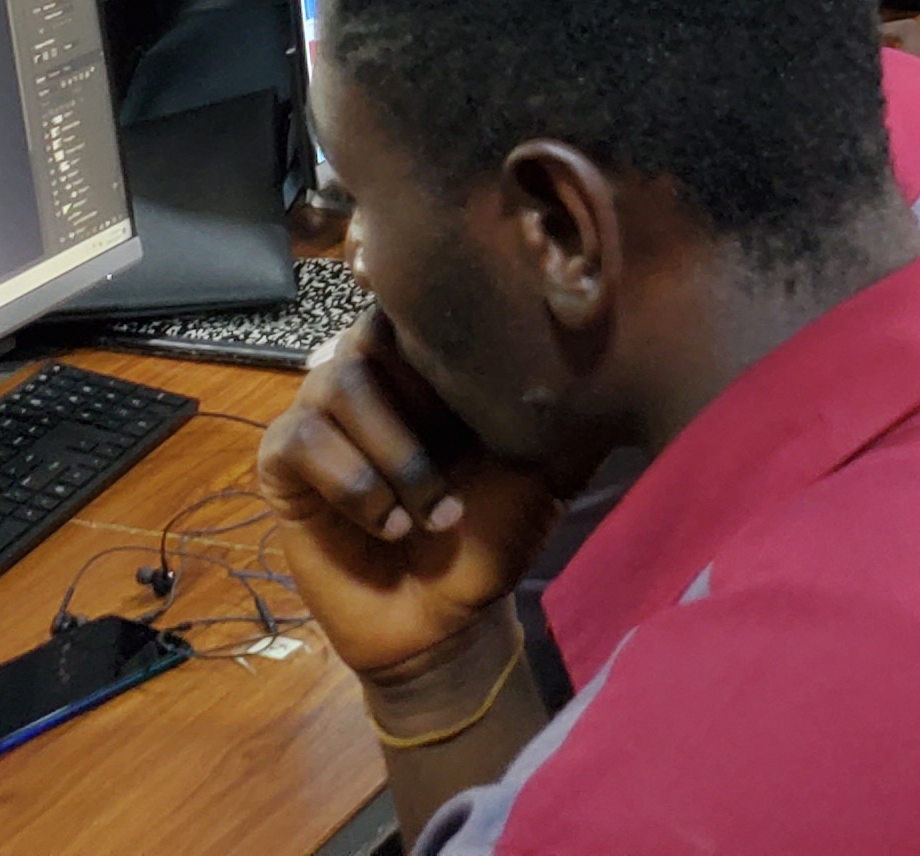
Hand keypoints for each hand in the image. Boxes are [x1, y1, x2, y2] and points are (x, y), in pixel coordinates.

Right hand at [254, 314, 563, 683]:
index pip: (425, 300)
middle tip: (464, 457)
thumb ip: (573, 406)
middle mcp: (375, 372)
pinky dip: (354, 481)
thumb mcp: (549, 463)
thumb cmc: (497, 532)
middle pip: (375, 329)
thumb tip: (634, 349)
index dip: (449, 324)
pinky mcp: (286, 462)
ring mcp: (325, 413)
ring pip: (338, 383)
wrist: (446, 618)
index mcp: (435, 361)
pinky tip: (391, 524)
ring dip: (398, 454)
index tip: (485, 367)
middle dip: (425, 397)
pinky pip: (302, 438)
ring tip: (435, 514)